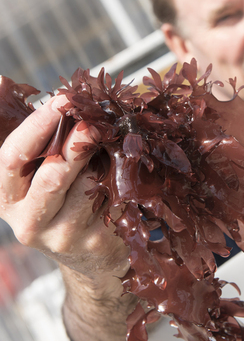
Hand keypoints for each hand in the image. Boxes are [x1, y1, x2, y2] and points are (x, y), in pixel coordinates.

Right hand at [0, 95, 136, 340]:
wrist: (90, 258)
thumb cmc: (60, 196)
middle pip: (52, 176)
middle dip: (75, 143)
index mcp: (7, 196)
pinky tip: (133, 159)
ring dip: (107, 155)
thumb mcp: (35, 168)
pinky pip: (115, 198)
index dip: (36, 126)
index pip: (12, 158)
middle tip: (94, 118)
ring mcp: (65, 236)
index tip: (61, 99)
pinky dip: (126, 174)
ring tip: (118, 134)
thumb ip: (28, 133)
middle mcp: (29, 221)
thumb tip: (1, 81)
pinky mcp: (98, 242)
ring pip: (89, 185)